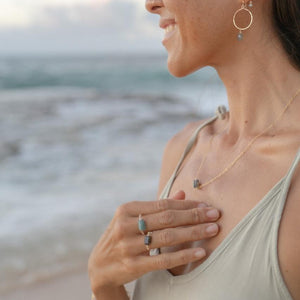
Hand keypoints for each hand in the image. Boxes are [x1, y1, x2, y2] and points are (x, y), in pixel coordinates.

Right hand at [88, 191, 219, 294]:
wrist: (100, 266)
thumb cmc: (122, 237)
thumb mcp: (134, 218)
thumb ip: (158, 206)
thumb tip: (183, 193)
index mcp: (127, 209)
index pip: (163, 204)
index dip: (187, 204)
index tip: (206, 205)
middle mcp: (126, 225)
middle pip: (167, 218)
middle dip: (194, 215)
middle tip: (215, 215)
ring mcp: (128, 245)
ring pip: (168, 237)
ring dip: (193, 232)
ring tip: (212, 229)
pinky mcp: (133, 265)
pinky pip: (163, 259)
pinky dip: (183, 255)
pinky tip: (200, 252)